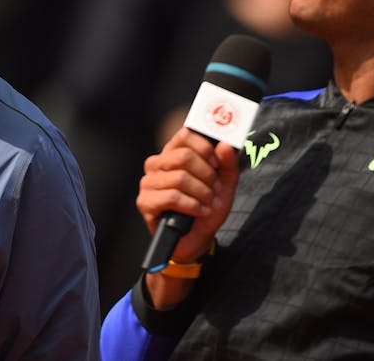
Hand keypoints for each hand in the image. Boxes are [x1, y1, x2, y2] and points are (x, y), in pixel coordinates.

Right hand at [137, 128, 238, 306]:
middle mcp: (157, 164)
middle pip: (183, 156)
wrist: (196, 239)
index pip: (185, 135)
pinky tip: (200, 211)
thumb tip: (224, 144)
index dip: (204, 147)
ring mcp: (148, 182)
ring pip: (179, 177)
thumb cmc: (206, 207)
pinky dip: (192, 205)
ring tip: (210, 202)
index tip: (216, 163)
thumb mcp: (224, 184)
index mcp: (173, 153)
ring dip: (201, 192)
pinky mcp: (145, 201)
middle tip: (215, 188)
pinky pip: (172, 196)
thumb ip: (228, 164)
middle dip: (206, 174)